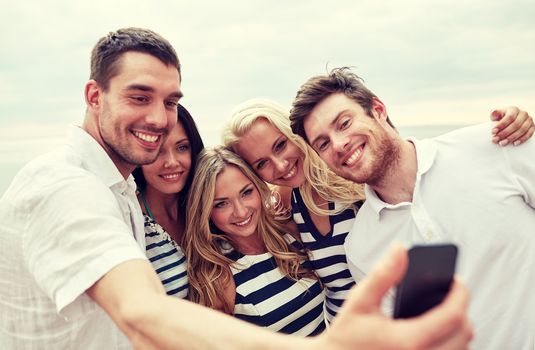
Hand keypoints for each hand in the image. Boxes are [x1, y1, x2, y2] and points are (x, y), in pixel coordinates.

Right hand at [313, 244, 472, 349]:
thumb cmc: (346, 335)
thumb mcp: (359, 301)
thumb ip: (382, 275)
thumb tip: (400, 249)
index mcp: (407, 340)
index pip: (453, 316)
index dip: (460, 294)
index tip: (458, 281)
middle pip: (464, 334)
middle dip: (462, 309)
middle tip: (450, 293)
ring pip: (461, 349)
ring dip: (457, 329)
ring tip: (442, 310)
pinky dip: (448, 344)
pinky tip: (434, 331)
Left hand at [491, 106, 533, 145]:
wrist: (509, 122)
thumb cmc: (502, 118)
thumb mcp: (497, 115)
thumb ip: (495, 113)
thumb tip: (493, 112)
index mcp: (514, 109)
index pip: (509, 117)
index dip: (501, 125)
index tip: (493, 132)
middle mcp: (523, 114)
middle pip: (515, 124)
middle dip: (504, 133)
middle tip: (496, 139)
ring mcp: (529, 120)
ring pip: (522, 130)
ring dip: (512, 138)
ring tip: (502, 143)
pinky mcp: (532, 127)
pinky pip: (529, 134)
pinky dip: (522, 139)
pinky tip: (515, 143)